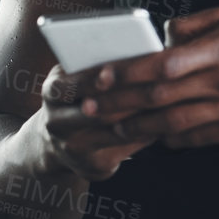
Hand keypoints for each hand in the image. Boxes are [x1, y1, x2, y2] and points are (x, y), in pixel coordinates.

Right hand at [32, 62, 158, 180]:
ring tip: (166, 101)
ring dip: (142, 116)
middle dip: (127, 98)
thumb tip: (132, 51)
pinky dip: (147, 134)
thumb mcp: (75, 76)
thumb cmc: (78, 96)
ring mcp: (74, 148)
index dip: (92, 79)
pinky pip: (126, 149)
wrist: (57, 143)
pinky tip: (164, 121)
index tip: (112, 72)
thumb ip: (93, 64)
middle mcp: (55, 123)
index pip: (70, 85)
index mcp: (52, 93)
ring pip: (114, 132)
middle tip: (155, 85)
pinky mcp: (94, 167)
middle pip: (96, 111)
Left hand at [78, 6, 218, 148]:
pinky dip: (173, 139)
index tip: (99, 79)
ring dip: (140, 128)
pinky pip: (199, 138)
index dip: (125, 73)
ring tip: (116, 130)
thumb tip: (158, 37)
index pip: (159, 64)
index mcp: (215, 49)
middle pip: (159, 96)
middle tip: (92, 110)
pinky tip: (155, 139)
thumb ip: (191, 26)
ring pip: (174, 122)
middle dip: (120, 104)